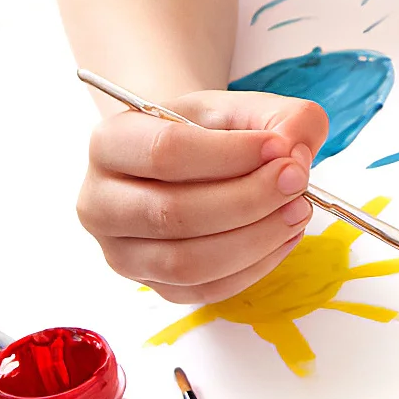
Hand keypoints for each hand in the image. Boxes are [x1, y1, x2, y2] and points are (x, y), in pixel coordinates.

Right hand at [77, 91, 328, 304]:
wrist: (191, 159)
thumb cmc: (213, 132)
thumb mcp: (247, 108)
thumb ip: (283, 117)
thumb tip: (295, 154)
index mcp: (112, 143)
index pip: (165, 153)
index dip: (230, 154)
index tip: (280, 148)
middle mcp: (101, 202)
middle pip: (173, 214)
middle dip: (249, 200)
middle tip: (298, 181)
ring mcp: (121, 252)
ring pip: (187, 263)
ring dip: (255, 239)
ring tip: (297, 210)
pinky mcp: (153, 285)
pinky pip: (205, 290)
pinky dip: (254, 266)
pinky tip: (283, 236)